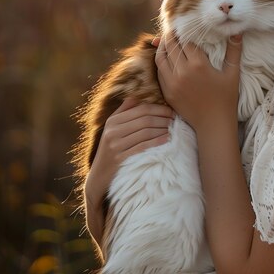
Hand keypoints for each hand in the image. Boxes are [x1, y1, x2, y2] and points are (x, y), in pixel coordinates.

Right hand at [83, 97, 173, 245]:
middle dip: (163, 118)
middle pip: (145, 120)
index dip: (158, 108)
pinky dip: (157, 141)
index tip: (171, 111)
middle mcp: (112, 131)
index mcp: (113, 121)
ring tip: (173, 128)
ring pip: (145, 132)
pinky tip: (167, 139)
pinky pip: (143, 147)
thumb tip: (136, 97)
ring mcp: (115, 146)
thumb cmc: (110, 149)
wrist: (98, 177)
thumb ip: (123, 112)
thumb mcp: (112, 129)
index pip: (141, 109)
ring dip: (162, 129)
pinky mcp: (120, 159)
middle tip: (175, 119)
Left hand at [155, 32, 241, 134]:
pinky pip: (159, 72)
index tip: (184, 25)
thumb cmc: (226, 99)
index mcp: (199, 64)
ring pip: (161, 58)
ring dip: (163, 47)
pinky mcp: (167, 92)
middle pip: (172, 46)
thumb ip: (234, 51)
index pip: (186, 40)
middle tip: (173, 28)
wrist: (213, 125)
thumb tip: (238, 31)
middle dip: (172, 36)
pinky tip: (166, 58)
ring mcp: (172, 83)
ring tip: (167, 40)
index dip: (184, 31)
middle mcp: (182, 71)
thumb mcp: (233, 73)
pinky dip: (161, 62)